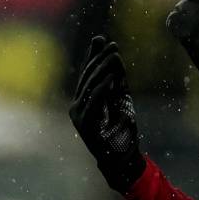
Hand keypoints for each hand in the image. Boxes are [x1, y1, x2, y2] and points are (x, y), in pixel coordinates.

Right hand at [69, 35, 144, 192]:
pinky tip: (111, 77)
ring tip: (114, 56)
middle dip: (100, 60)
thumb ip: (116, 78)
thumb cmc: (121, 130)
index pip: (87, 73)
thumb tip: (112, 54)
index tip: (104, 40)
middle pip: (87, 77)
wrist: (121, 159)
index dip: (94, 56)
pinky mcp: (85, 124)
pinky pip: (93, 101)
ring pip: (90, 86)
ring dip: (103, 69)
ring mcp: (78, 116)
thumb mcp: (120, 99)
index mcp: (82, 100)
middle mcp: (76, 107)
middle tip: (112, 46)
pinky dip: (102, 87)